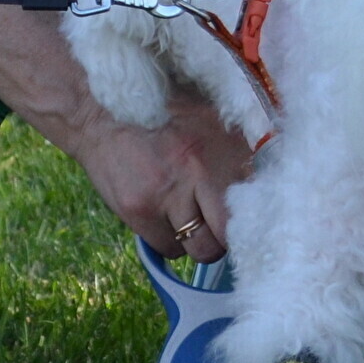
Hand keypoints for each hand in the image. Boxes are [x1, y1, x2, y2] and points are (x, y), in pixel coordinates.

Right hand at [60, 90, 255, 260]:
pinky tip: (166, 219)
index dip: (252, 213)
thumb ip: (237, 142)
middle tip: (220, 225)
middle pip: (228, 233)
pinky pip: (168, 248)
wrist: (99, 114)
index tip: (249, 214)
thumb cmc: (159, 114)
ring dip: (199, 241)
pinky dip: (171, 240)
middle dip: (227, 236)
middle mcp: (198, 170)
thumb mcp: (206, 114)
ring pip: (199, 248)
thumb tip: (264, 170)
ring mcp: (167, 194)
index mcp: (221, 143)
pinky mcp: (139, 212)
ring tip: (192, 221)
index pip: (254, 196)